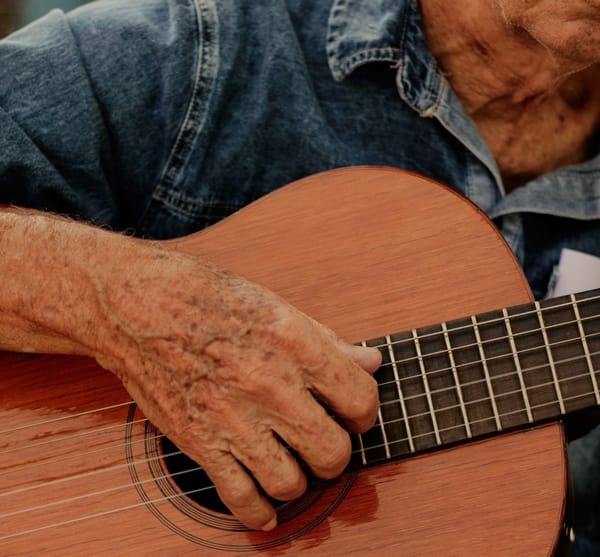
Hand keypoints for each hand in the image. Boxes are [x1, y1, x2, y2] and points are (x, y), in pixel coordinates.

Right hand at [90, 241, 380, 530]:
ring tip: (291, 460)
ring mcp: (232, 419)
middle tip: (323, 438)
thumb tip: (369, 363)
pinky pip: (241, 499)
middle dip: (335, 451)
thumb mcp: (274, 304)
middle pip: (333, 452)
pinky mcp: (198, 442)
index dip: (364, 412)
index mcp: (294, 343)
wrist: (136, 305)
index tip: (352, 412)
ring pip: (292, 483)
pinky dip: (260, 512)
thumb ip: (327, 340)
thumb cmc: (204, 295)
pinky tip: (266, 505)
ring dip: (299, 478)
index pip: (360, 400)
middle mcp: (268, 384)